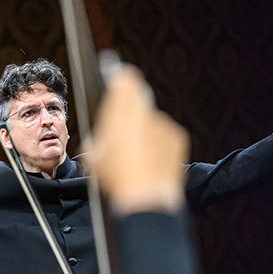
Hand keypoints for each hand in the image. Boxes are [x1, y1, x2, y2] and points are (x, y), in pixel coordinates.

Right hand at [88, 64, 188, 214]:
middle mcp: (143, 112)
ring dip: (145, 131)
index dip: (121, 77)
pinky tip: (151, 161)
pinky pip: (165, 134)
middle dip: (130, 110)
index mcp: (120, 112)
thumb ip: (97, 142)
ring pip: (151, 120)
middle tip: (123, 130)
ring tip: (138, 156)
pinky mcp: (177, 136)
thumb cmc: (118, 178)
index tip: (118, 79)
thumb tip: (98, 142)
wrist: (147, 196)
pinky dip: (159, 143)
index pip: (124, 79)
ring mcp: (162, 123)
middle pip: (138, 99)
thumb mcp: (94, 160)